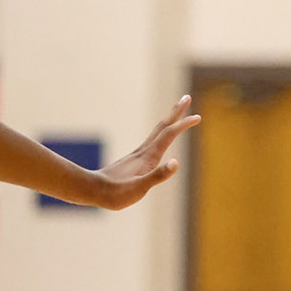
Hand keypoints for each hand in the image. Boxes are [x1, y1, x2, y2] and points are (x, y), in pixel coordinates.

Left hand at [86, 96, 200, 209]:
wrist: (92, 190)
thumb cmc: (116, 193)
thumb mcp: (139, 188)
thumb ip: (158, 176)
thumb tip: (177, 162)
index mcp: (149, 156)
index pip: (169, 135)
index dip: (183, 125)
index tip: (198, 117)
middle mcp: (144, 152)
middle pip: (163, 126)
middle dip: (176, 112)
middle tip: (186, 97)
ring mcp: (137, 155)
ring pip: (157, 133)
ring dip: (169, 121)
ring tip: (176, 115)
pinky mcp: (133, 161)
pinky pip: (152, 142)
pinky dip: (161, 134)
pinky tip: (159, 141)